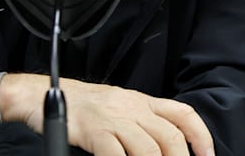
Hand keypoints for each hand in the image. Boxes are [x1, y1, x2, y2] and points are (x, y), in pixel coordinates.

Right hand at [2, 74, 214, 155]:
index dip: (201, 136)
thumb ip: (141, 121)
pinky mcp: (92, 130)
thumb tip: (166, 146)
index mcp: (141, 101)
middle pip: (170, 136)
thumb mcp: (118, 107)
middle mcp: (131, 107)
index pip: (182, 113)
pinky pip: (115, 154)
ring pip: (148, 149)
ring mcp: (112, 118)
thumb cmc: (81, 107)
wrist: (43, 94)